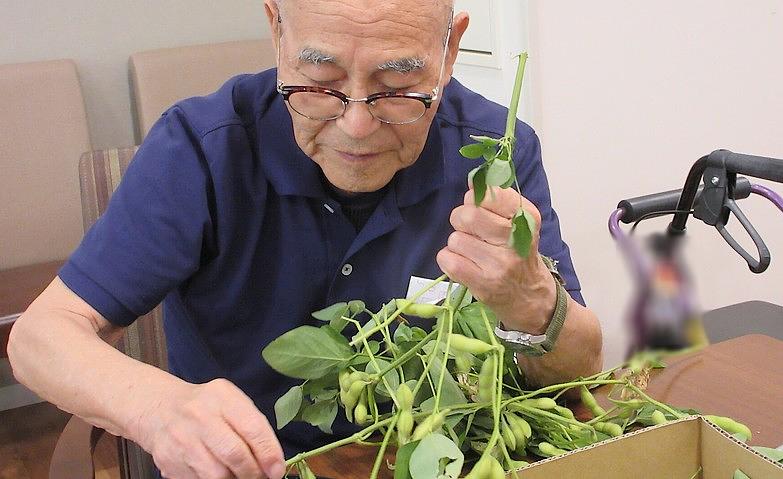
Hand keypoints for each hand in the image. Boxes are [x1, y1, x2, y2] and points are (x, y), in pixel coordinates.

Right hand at [136, 378, 285, 478]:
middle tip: (260, 477)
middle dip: (253, 472)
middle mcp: (199, 416)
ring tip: (240, 476)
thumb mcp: (231, 403)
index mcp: (222, 397)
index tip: (277, 470)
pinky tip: (220, 475)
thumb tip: (273, 463)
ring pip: (216, 475)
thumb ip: (252, 426)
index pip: (252, 427)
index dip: (268, 453)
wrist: (160, 409)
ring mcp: (181, 440)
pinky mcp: (168, 462)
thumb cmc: (206, 407)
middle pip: (234, 454)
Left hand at [436, 186, 556, 332]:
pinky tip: (465, 264)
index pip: (492, 194)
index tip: (481, 208)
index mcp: (527, 219)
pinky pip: (447, 258)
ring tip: (473, 252)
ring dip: (458, 244)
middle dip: (461, 219)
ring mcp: (499, 263)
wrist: (532, 299)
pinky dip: (449, 259)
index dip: (477, 199)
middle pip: (468, 215)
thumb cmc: (520, 256)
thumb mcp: (520, 224)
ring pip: (455, 238)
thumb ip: (497, 200)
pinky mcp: (482, 283)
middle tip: (470, 230)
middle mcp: (515, 240)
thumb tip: (471, 180)